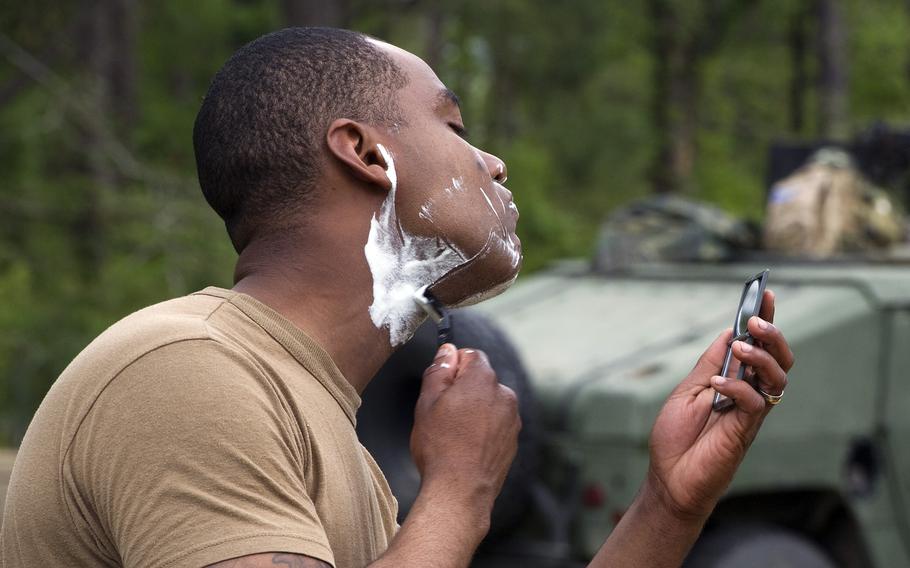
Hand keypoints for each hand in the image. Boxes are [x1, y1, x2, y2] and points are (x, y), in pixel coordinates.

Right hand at [410, 344, 521, 523]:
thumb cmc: (441, 448)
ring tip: (454, 433)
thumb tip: (447, 352)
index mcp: (483, 379)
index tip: (441, 383)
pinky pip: (496, 424)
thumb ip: (439, 370)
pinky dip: (483, 429)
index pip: (471, 355)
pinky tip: (466, 445)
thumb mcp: (427, 402)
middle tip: (443, 412)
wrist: (459, 490)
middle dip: (463, 389)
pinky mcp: (513, 440)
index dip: (453, 366)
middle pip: (481, 379)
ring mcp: (511, 419)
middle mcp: (504, 395)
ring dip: (474, 410)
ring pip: (489, 403)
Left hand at [646, 290, 793, 519]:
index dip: (764, 320)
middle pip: (779, 359)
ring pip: (778, 377)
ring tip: (741, 347)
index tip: (765, 292)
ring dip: (761, 356)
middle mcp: (748, 394)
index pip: (756, 346)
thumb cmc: (676, 438)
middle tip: (756, 322)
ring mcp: (750, 413)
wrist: (669, 479)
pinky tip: (717, 386)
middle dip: (772, 334)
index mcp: (734, 381)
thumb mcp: (687, 391)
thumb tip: (727, 332)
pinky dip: (738, 387)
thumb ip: (709, 364)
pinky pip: (756, 402)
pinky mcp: (746, 430)